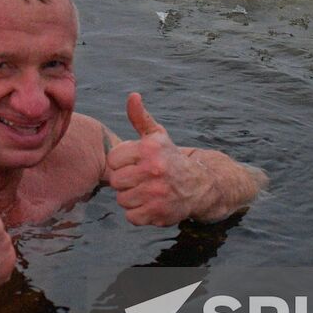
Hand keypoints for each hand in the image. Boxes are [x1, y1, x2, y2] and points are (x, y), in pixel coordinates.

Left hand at [105, 93, 205, 225]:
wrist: (199, 185)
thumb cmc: (170, 158)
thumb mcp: (157, 135)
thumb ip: (140, 117)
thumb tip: (133, 96)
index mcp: (149, 149)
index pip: (113, 160)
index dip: (121, 163)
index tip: (134, 163)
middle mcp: (153, 170)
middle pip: (116, 181)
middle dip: (125, 181)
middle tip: (140, 179)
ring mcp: (156, 193)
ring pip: (122, 200)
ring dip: (131, 198)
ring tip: (145, 191)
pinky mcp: (158, 213)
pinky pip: (131, 217)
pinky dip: (138, 213)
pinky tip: (150, 204)